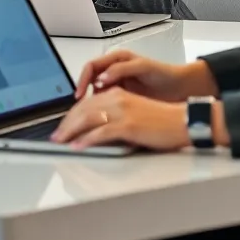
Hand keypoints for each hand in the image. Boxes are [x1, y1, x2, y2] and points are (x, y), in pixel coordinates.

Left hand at [51, 88, 190, 150]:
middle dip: (66, 124)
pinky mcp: (128, 125)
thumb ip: (113, 115)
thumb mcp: (133, 111)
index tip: (62, 126)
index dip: (70, 115)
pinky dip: (86, 139)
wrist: (183, 121)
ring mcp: (122, 112)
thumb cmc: (162, 120)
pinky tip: (78, 145)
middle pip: (82, 109)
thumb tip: (94, 129)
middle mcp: (117, 99)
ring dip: (70, 131)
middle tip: (56, 136)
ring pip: (87, 119)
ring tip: (61, 141)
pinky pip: (101, 132)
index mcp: (117, 93)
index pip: (86, 103)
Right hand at [74, 49, 213, 101]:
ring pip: (94, 92)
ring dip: (89, 102)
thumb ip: (121, 70)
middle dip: (81, 92)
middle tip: (78, 106)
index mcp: (117, 59)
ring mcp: (117, 84)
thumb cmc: (165, 75)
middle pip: (89, 79)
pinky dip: (99, 109)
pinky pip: (104, 102)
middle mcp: (114, 70)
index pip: (91, 67)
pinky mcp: (121, 97)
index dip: (83, 79)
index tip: (80, 93)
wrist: (182, 88)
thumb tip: (101, 78)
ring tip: (86, 113)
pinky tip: (98, 117)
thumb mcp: (143, 67)